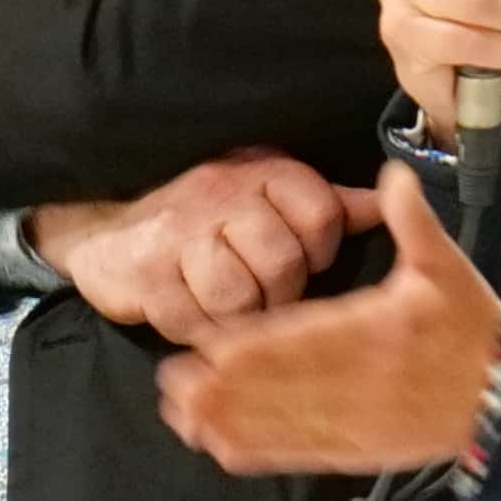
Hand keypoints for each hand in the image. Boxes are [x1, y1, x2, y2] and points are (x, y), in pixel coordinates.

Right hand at [28, 151, 357, 335]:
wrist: (110, 230)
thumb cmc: (206, 218)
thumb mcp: (269, 195)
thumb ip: (329, 203)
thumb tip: (391, 201)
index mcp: (262, 171)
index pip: (322, 216)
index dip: (319, 251)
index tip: (299, 259)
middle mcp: (221, 192)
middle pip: (282, 264)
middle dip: (278, 294)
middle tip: (260, 294)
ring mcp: (179, 233)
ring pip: (237, 297)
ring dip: (236, 316)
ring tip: (226, 306)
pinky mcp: (145, 273)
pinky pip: (191, 322)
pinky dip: (196, 329)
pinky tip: (192, 313)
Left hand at [155, 165, 500, 477]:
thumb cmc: (473, 329)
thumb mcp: (447, 266)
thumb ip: (414, 220)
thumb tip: (393, 174)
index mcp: (371, 331)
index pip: (299, 340)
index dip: (249, 347)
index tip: (207, 347)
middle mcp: (355, 381)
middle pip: (276, 386)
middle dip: (220, 387)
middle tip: (171, 381)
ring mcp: (353, 420)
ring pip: (279, 424)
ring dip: (227, 419)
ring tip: (180, 414)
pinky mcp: (354, 448)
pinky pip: (297, 451)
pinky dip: (256, 450)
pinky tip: (220, 447)